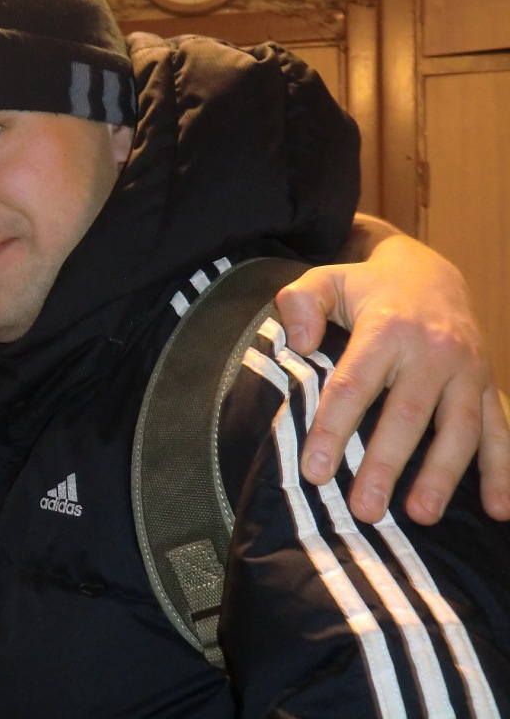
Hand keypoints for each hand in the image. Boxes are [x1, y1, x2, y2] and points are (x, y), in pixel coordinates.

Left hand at [273, 232, 509, 525]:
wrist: (430, 273)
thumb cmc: (365, 288)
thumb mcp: (324, 280)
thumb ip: (300, 303)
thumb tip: (299, 342)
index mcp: (387, 328)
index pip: (354, 385)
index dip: (333, 429)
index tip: (313, 471)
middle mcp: (433, 350)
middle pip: (407, 414)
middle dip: (386, 465)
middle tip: (364, 510)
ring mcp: (467, 370)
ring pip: (459, 428)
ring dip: (441, 475)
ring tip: (420, 516)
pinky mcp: (487, 385)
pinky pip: (499, 431)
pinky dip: (501, 472)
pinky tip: (497, 510)